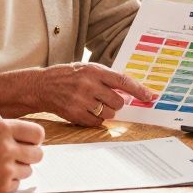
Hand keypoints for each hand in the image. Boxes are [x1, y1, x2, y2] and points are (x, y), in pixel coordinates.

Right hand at [0, 119, 44, 192]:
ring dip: (17, 170)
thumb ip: (7, 133)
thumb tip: (34, 141)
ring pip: (28, 170)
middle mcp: (7, 147)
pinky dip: (7, 183)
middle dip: (29, 156)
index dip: (34, 139)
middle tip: (17, 158)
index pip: (37, 133)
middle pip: (38, 154)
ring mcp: (5, 169)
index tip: (28, 143)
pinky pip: (16, 184)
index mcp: (2, 127)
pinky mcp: (1, 187)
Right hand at [31, 62, 155, 126]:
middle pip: (118, 102)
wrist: (42, 86)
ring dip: (106, 112)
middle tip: (105, 99)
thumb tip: (130, 89)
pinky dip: (95, 119)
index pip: (122, 81)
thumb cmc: (68, 76)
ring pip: (109, 114)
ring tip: (93, 104)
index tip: (149, 96)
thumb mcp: (87, 69)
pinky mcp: (75, 114)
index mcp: (94, 71)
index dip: (138, 90)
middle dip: (116, 103)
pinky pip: (97, 123)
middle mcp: (88, 85)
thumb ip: (106, 77)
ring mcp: (81, 100)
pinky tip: (85, 110)